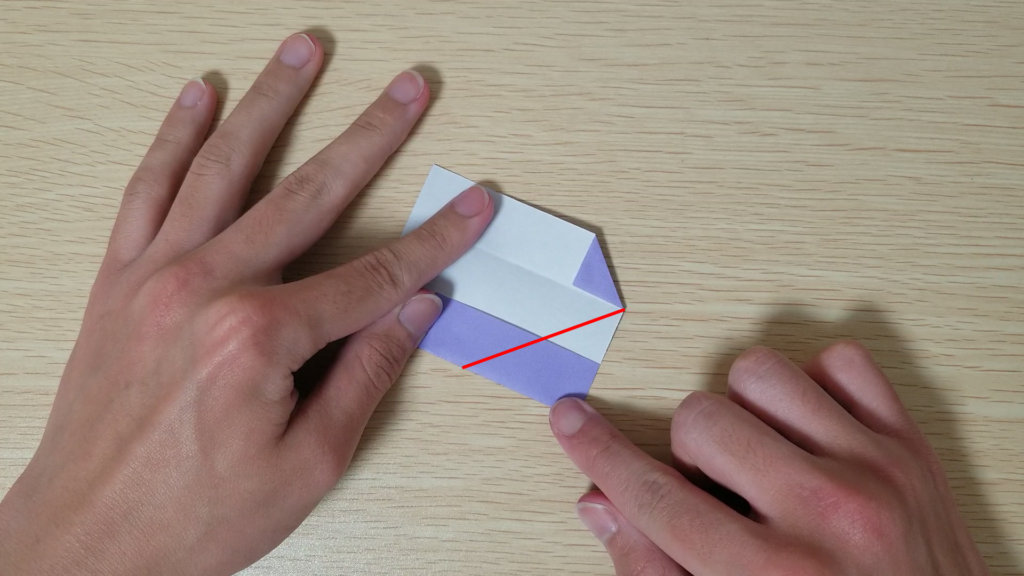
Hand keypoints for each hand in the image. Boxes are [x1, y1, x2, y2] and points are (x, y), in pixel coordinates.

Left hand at [0, 32, 492, 574]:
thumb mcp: (308, 463)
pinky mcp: (121, 281)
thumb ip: (366, 373)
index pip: (373, 274)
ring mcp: (156, 276)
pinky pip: (148, 188)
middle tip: (407, 90)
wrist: (86, 543)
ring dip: (272, 101)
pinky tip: (200, 96)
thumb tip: (415, 309)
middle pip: (308, 194)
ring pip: (225, 165)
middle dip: (370, 137)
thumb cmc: (194, 518)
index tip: (473, 207)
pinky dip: (175, 136)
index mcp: (258, 337)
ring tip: (306, 48)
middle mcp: (204, 288)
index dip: (434, 239)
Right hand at [550, 342, 988, 574]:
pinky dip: (815, 387)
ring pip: (761, 372)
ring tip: (762, 454)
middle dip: (691, 452)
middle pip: (701, 419)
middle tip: (716, 488)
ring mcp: (876, 471)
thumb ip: (655, 571)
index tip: (573, 419)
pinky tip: (808, 430)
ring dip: (745, 409)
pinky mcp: (912, 446)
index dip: (598, 451)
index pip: (651, 494)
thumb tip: (602, 504)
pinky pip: (842, 362)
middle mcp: (825, 514)